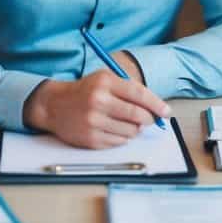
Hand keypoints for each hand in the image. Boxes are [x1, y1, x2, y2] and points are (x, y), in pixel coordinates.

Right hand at [23, 70, 170, 147]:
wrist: (55, 105)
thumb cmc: (86, 91)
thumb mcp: (105, 79)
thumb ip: (129, 90)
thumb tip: (155, 107)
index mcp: (105, 83)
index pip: (138, 94)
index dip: (156, 104)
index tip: (166, 111)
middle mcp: (99, 102)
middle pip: (137, 115)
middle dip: (149, 119)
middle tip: (150, 119)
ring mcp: (94, 122)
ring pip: (130, 131)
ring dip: (135, 129)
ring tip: (126, 122)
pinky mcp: (90, 139)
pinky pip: (119, 142)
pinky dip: (123, 137)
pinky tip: (114, 129)